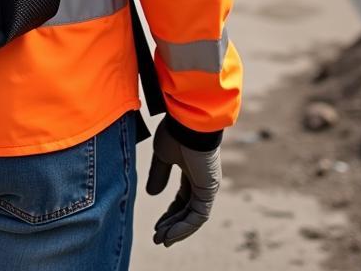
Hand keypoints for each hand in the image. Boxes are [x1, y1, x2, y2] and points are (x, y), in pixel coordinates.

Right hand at [145, 116, 220, 245]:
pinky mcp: (209, 189)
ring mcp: (207, 186)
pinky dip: (184, 226)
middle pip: (187, 210)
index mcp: (192, 171)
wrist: (187, 120)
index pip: (182, 200)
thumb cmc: (175, 131)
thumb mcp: (162, 155)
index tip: (156, 225)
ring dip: (177, 230)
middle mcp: (202, 180)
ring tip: (161, 240)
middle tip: (158, 238)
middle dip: (172, 225)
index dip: (169, 213)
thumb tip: (152, 194)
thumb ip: (159, 174)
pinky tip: (170, 234)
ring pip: (193, 217)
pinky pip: (198, 215)